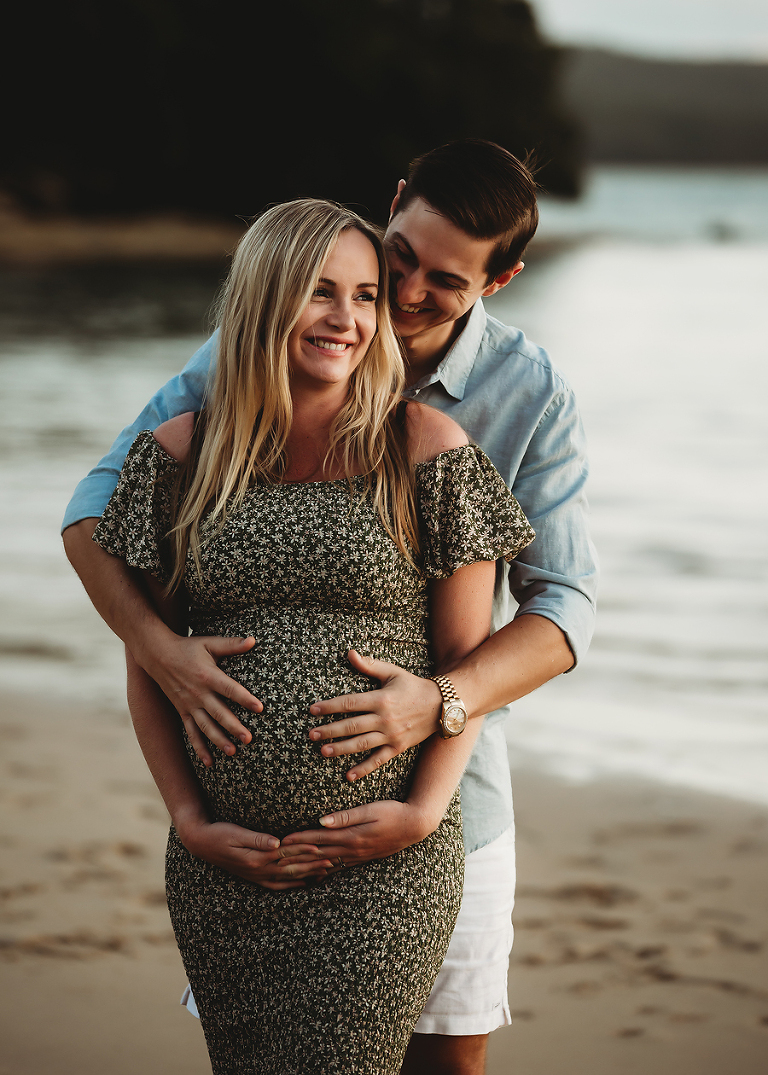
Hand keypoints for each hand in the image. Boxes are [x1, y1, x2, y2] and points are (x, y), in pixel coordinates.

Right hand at [136, 632, 262, 765]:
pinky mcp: (182, 711)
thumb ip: (231, 645)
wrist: (157, 655)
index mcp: (208, 676)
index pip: (230, 689)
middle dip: (234, 727)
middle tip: (249, 739)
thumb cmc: (188, 647)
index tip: (259, 708)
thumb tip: (253, 640)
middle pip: (219, 713)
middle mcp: (198, 693)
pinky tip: (209, 762)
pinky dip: (199, 747)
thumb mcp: (210, 643)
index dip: (244, 698)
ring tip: (233, 752)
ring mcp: (189, 705)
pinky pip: (191, 732)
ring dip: (219, 740)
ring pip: (205, 726)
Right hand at [178, 819, 333, 890]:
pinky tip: (303, 884)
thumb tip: (276, 843)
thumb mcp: (236, 833)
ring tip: (325, 873)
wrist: (201, 843)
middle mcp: (259, 869)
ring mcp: (257, 875)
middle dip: (312, 865)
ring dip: (307, 875)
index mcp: (257, 858)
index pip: (286, 854)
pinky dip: (292, 885)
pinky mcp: (254, 876)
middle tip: (333, 862)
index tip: (321, 848)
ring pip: (287, 878)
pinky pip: (276, 885)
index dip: (304, 851)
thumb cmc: (219, 833)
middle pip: (291, 868)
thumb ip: (257, 839)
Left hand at [280, 800, 433, 867]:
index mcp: (351, 836)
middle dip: (296, 858)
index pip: (318, 839)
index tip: (279, 842)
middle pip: (318, 855)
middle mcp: (351, 850)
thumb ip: (345, 817)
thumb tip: (321, 821)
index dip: (298, 841)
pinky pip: (337, 868)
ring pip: (325, 865)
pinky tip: (313, 875)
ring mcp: (357, 857)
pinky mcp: (362, 858)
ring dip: (306, 867)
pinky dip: (322, 872)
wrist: (414, 826)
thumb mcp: (370, 810)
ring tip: (288, 871)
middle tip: (275, 861)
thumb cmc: (392, 812)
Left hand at [308, 650, 441, 780]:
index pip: (349, 703)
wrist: (442, 705)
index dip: (330, 706)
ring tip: (323, 751)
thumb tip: (350, 654)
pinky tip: (349, 775)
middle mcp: (384, 719)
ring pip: (361, 744)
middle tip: (311, 734)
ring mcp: (391, 735)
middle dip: (329, 730)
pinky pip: (378, 760)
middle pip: (351, 725)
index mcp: (381, 699)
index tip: (313, 710)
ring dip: (341, 748)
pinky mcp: (398, 748)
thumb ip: (370, 666)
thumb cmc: (414, 686)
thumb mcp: (393, 672)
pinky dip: (363, 769)